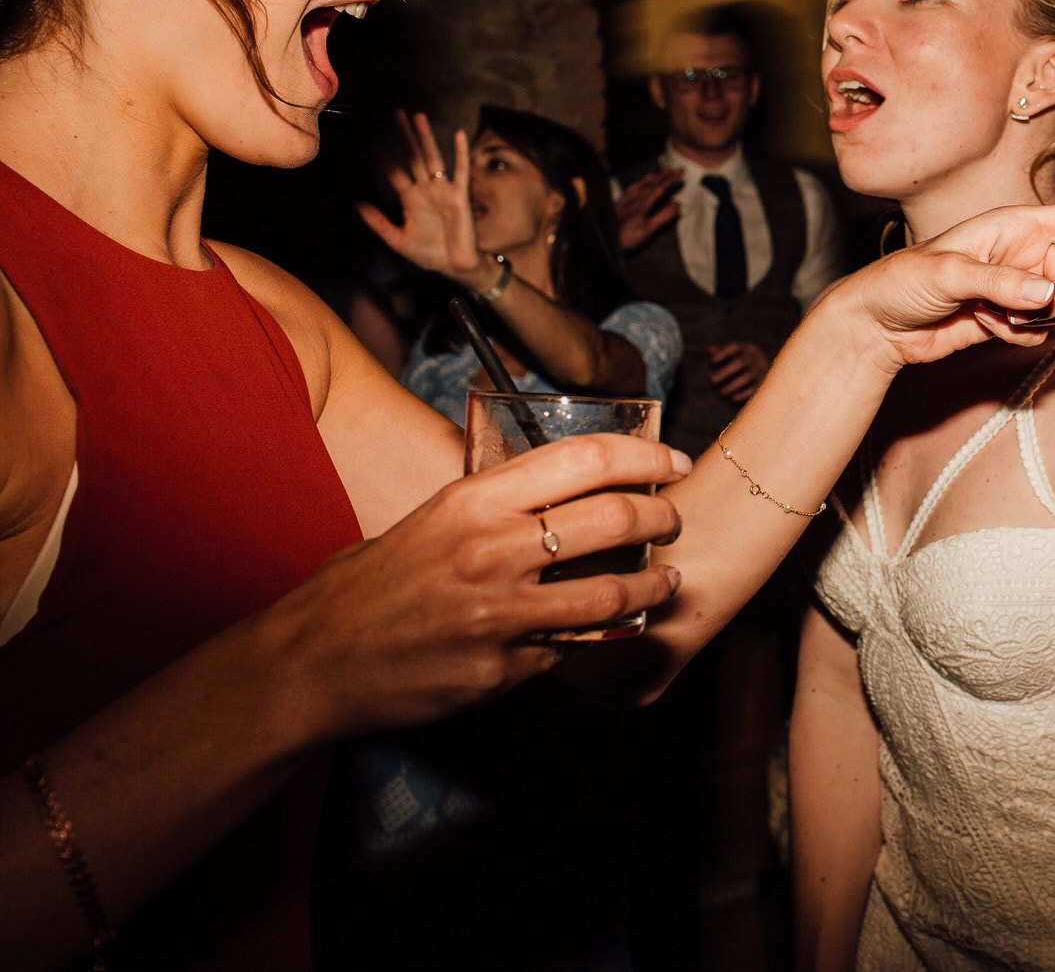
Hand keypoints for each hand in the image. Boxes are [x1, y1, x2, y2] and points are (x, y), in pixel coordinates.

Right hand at [271, 433, 689, 738]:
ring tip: (667, 579)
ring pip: (614, 592)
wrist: (310, 663)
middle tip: (674, 520)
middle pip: (616, 518)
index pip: (585, 458)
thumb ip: (495, 505)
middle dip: (663, 517)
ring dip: (655, 584)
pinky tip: (603, 629)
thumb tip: (564, 489)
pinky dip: (593, 637)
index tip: (673, 460)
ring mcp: (500, 615)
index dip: (645, 455)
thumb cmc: (367, 585)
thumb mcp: (429, 520)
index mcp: (473, 500)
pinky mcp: (502, 670)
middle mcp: (493, 550)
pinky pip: (571, 649)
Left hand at [356, 111, 488, 287]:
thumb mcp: (397, 240)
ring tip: (418, 117)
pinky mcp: (460, 195)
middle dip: (405, 136)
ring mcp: (443, 190)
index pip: (394, 172)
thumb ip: (378, 222)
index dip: (383, 157)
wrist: (455, 266)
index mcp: (411, 199)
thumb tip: (356, 205)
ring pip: (432, 157)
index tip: (371, 141)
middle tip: (396, 114)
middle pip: (413, 156)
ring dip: (425, 137)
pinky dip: (460, 153)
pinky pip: (461, 170)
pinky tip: (458, 135)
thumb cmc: (429, 255)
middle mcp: (426, 190)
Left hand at [616, 169, 683, 254]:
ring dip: (650, 179)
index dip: (670, 179)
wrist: (604, 239)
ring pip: (639, 185)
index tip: (680, 171)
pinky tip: (637, 186)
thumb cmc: (627, 237)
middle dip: (663, 176)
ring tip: (657, 174)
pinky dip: (636, 184)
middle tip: (674, 169)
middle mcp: (634, 198)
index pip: (660, 188)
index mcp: (643, 204)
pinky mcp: (618, 204)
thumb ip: (663, 216)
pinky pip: (629, 190)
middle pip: (651, 184)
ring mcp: (625, 200)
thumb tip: (678, 203)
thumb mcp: (648, 229)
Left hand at [708, 341, 769, 402]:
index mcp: (748, 348)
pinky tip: (733, 399)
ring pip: (748, 376)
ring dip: (733, 385)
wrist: (777, 370)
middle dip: (726, 371)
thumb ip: (722, 353)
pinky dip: (744, 394)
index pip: (735, 347)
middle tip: (712, 381)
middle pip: (741, 362)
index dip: (723, 353)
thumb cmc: (748, 361)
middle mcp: (757, 357)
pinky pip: (755, 388)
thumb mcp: (738, 354)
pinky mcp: (766, 382)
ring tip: (721, 393)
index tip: (711, 362)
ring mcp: (763, 370)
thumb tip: (709, 349)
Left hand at [820, 200, 1054, 371]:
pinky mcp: (1015, 317)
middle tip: (1011, 307)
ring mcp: (1023, 286)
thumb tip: (1046, 293)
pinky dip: (1018, 336)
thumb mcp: (948, 274)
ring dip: (1030, 321)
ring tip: (985, 314)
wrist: (879, 324)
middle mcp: (1028, 251)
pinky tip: (984, 329)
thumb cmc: (903, 282)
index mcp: (1017, 224)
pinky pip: (1043, 332)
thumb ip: (1000, 281)